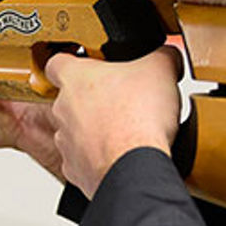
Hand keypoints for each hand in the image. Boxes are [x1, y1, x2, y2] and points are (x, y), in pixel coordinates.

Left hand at [45, 47, 183, 196]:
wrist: (136, 166)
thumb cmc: (138, 119)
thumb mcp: (161, 68)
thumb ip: (162, 55)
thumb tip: (168, 56)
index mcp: (76, 78)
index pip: (57, 62)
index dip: (72, 62)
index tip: (84, 64)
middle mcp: (63, 110)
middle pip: (70, 99)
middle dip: (93, 100)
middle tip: (120, 100)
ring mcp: (67, 142)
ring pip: (75, 131)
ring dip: (95, 130)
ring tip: (125, 130)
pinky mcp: (76, 170)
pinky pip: (84, 160)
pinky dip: (99, 158)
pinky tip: (122, 154)